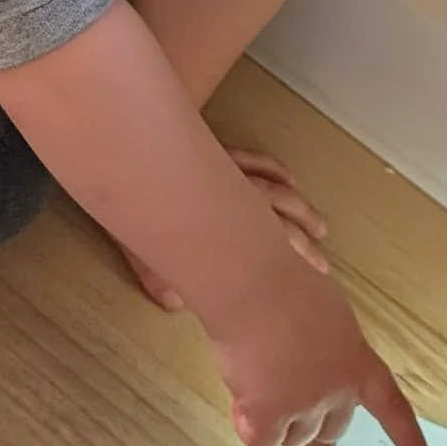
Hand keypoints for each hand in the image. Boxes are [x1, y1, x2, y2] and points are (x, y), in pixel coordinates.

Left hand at [121, 149, 328, 310]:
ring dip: (301, 207)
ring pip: (277, 187)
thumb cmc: (129, 192)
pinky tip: (290, 178)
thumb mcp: (136, 239)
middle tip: (322, 264)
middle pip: (281, 217)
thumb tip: (173, 304)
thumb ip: (156, 272)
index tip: (312, 277)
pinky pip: (257, 158)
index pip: (268, 243)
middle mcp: (234, 191)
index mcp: (221, 218)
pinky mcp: (219, 151)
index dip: (294, 261)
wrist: (124, 142)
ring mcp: (229, 168)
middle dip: (305, 241)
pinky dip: (276, 168)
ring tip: (320, 226)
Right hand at [207, 240, 429, 445]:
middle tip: (282, 386)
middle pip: (330, 430)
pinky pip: (260, 439)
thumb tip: (309, 344)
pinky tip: (243, 391)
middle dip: (307, 418)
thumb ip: (328, 345)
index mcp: (358, 361)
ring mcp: (306, 404)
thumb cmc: (282, 281)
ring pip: (292, 438)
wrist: (252, 283)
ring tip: (258, 375)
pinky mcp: (270, 414)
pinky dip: (248, 423)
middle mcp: (339, 389)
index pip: (391, 406)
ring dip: (275, 419)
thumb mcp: (326, 313)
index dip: (406, 438)